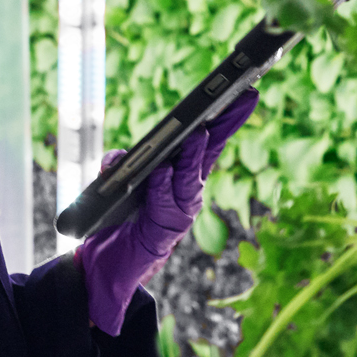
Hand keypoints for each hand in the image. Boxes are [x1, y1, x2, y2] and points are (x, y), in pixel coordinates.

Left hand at [75, 88, 257, 335]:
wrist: (110, 263)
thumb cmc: (119, 217)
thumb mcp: (115, 180)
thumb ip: (116, 165)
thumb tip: (115, 159)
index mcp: (183, 173)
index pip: (209, 141)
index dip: (227, 118)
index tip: (246, 93)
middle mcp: (188, 191)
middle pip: (208, 155)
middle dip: (224, 127)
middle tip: (235, 102)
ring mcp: (179, 211)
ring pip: (190, 179)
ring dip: (193, 156)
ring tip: (198, 132)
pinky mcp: (164, 231)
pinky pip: (164, 204)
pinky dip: (162, 187)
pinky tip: (161, 171)